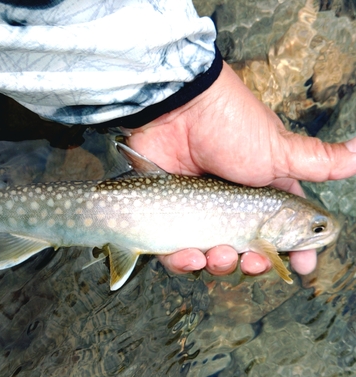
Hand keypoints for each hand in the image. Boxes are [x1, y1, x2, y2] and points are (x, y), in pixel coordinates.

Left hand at [127, 62, 355, 278]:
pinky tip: (189, 256)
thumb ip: (319, 162)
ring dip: (220, 265)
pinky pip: (175, 253)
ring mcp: (198, 213)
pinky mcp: (167, 217)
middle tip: (254, 260)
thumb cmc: (230, 127)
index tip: (303, 268)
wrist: (177, 111)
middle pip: (247, 251)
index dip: (295, 252)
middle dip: (254, 264)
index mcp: (262, 195)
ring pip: (211, 257)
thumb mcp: (279, 150)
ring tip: (221, 255)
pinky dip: (182, 263)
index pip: (283, 232)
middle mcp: (232, 207)